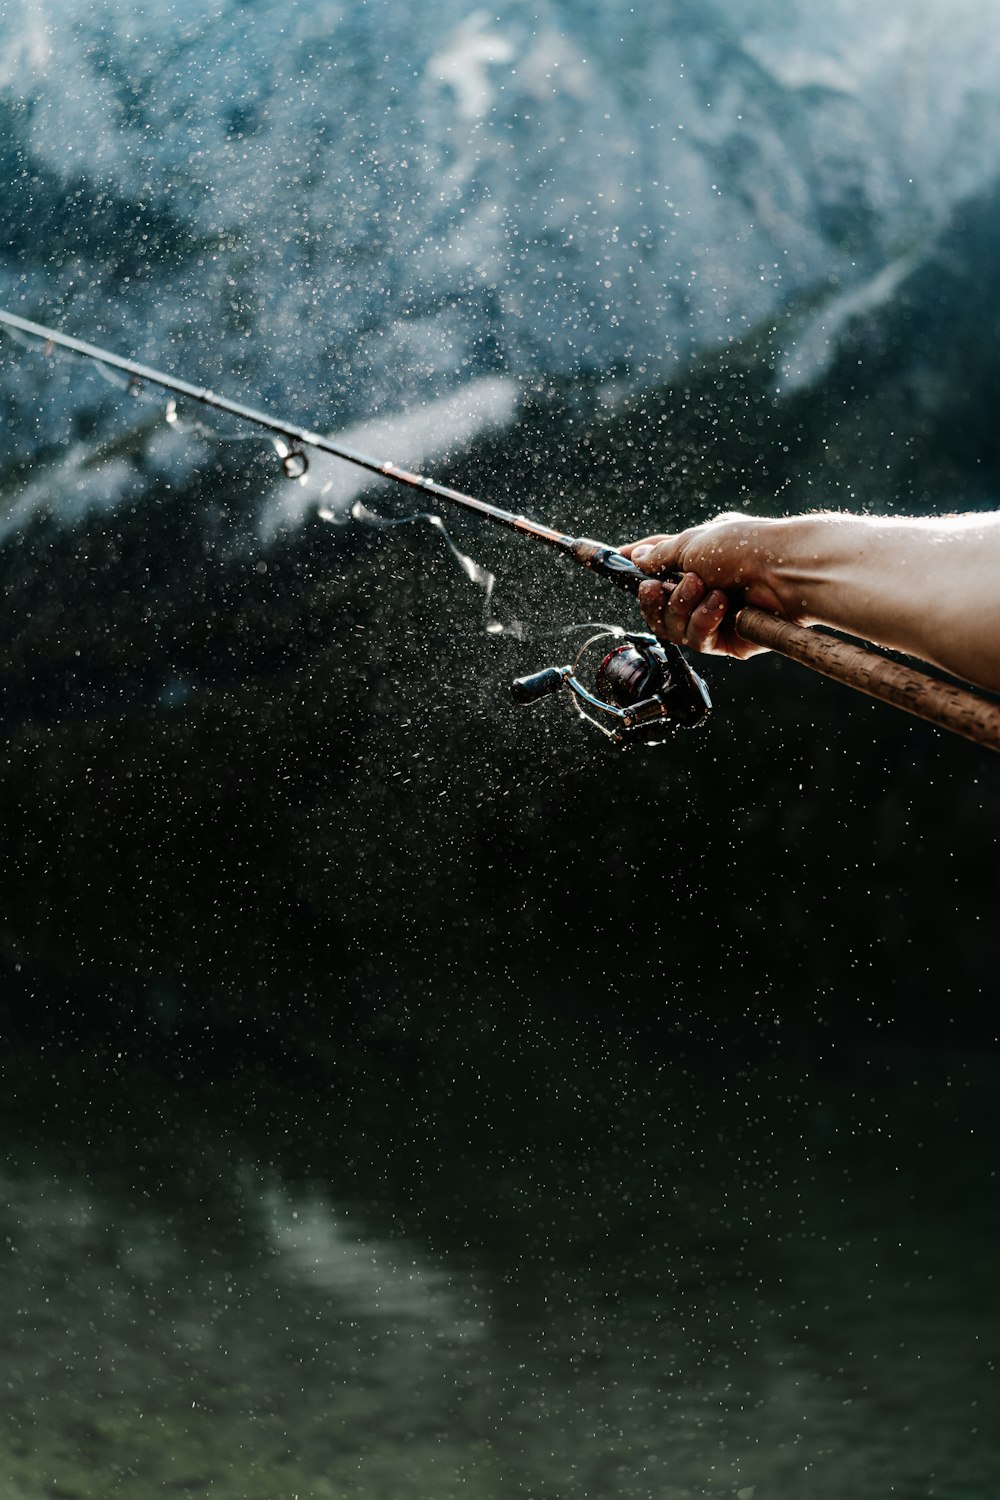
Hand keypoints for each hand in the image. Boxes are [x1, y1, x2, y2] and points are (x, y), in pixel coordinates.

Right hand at [620, 513, 803, 659]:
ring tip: (703, 588)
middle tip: (659, 587)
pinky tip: (720, 606)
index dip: (635, 566)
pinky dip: (704, 621)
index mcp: (698, 558)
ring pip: (673, 628)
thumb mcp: (692, 542)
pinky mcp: (729, 640)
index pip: (657, 565)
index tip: (613, 562)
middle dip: (655, 599)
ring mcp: (716, 615)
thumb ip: (660, 555)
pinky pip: (698, 640)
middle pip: (658, 607)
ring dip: (682, 607)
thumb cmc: (744, 546)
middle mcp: (705, 588)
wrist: (784, 570)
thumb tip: (636, 558)